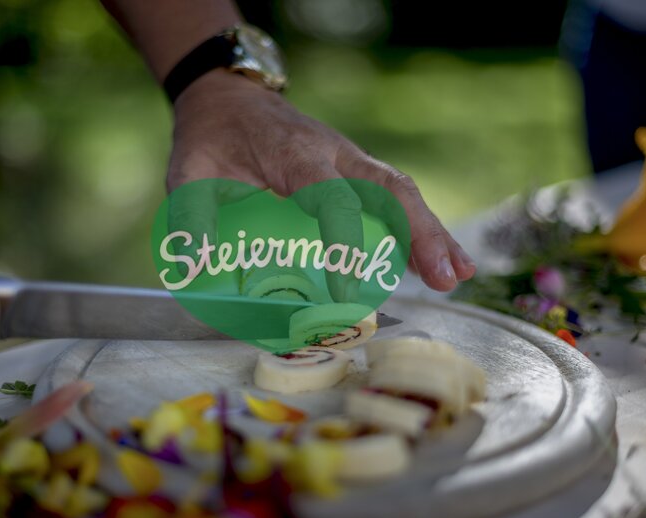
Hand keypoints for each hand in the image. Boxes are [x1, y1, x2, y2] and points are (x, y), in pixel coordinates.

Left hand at [166, 69, 475, 291]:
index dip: (342, 240)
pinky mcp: (355, 174)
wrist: (229, 101)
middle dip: (419, 232)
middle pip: (388, 189)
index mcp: (294, 154)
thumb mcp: (188, 172)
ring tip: (457, 275)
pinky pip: (395, 199)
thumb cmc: (211, 140)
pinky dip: (422, 230)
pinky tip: (442, 263)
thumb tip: (196, 273)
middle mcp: (333, 154)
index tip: (347, 287)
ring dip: (433, 233)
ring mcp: (350, 162)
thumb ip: (192, 218)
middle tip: (443, 276)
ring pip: (401, 193)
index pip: (329, 196)